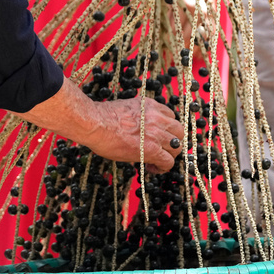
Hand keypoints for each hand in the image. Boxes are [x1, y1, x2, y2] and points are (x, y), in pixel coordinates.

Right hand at [19, 79, 182, 172]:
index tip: (158, 137)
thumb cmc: (102, 117)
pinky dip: (164, 167)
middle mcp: (157, 117)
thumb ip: (138, 115)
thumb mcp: (126, 109)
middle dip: (172, 141)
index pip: (170, 116)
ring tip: (158, 161)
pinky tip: (153, 168)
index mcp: (150, 105)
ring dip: (169, 154)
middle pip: (178, 130)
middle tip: (162, 149)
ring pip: (176, 146)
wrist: (95, 124)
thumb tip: (138, 126)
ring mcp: (156, 133)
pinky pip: (168, 160)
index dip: (166, 129)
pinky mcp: (152, 149)